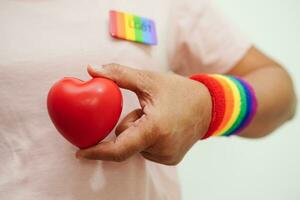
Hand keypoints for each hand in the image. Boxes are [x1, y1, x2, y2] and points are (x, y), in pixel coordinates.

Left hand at [76, 64, 211, 164]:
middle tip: (144, 109)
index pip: (119, 149)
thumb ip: (118, 75)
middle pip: (126, 143)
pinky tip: (162, 127)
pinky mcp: (171, 159)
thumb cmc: (179, 91)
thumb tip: (91, 69)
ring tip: (157, 117)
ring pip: (136, 148)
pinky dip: (147, 140)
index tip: (79, 153)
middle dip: (127, 126)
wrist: (208, 106)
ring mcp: (167, 156)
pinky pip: (147, 151)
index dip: (97, 152)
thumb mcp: (148, 79)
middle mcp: (162, 147)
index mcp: (155, 129)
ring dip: (138, 133)